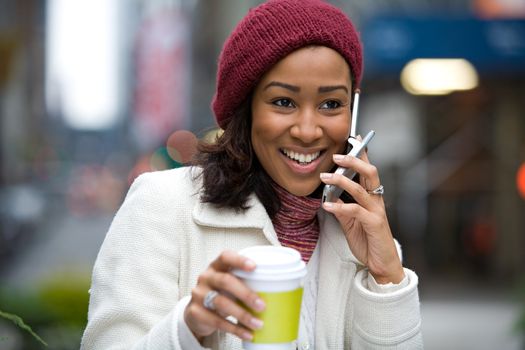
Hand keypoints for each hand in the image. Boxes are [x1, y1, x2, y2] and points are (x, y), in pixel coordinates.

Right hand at [184, 250, 265, 342]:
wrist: (196, 312)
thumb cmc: (221, 293)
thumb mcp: (229, 284)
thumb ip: (244, 282)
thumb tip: (274, 290)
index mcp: (216, 266)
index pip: (225, 257)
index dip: (239, 261)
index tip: (254, 267)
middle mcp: (205, 277)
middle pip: (225, 281)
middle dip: (245, 294)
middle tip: (262, 305)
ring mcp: (198, 294)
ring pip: (221, 303)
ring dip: (242, 315)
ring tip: (258, 324)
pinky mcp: (196, 312)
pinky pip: (217, 321)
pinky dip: (235, 329)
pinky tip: (248, 334)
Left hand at [320, 150, 404, 283]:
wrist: (382, 263)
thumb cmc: (368, 240)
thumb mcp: (350, 222)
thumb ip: (341, 207)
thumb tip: (328, 196)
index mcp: (372, 197)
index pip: (367, 170)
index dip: (362, 153)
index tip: (355, 137)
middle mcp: (377, 201)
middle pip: (369, 173)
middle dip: (354, 160)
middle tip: (336, 155)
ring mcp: (376, 212)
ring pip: (361, 189)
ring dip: (341, 181)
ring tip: (324, 177)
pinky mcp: (374, 224)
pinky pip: (355, 211)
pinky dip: (339, 206)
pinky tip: (325, 205)